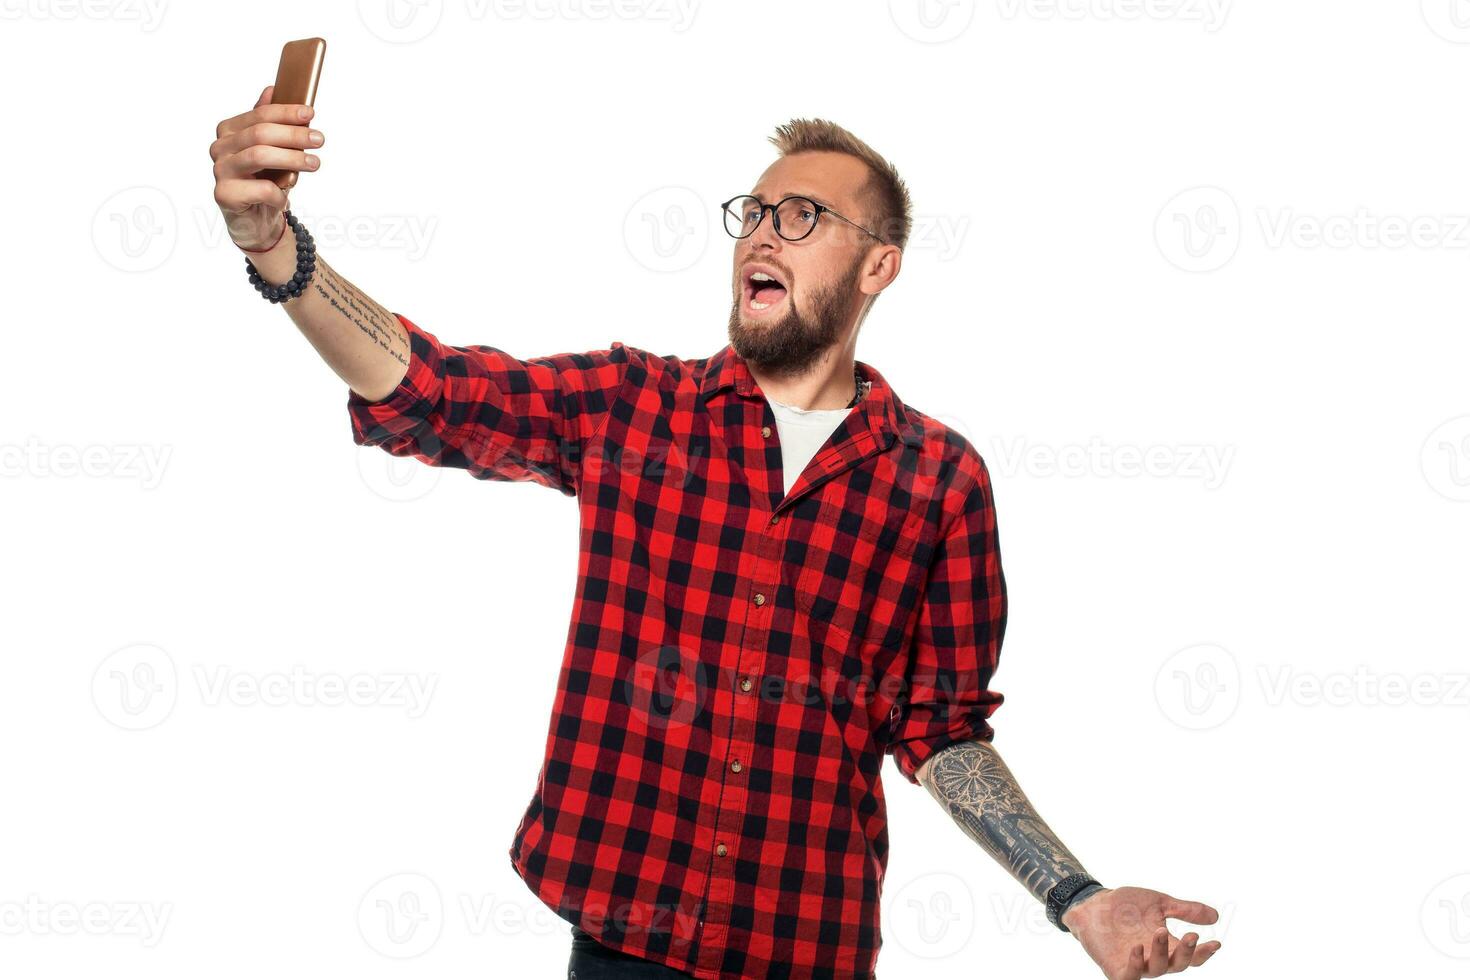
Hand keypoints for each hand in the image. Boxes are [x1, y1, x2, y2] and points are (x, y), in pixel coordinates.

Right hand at [210, 84, 323, 250]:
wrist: (254, 222)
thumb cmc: (264, 182)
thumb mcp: (272, 150)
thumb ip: (269, 123)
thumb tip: (273, 89)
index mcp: (229, 131)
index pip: (259, 115)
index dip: (286, 113)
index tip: (310, 114)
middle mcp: (219, 148)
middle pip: (260, 134)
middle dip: (294, 135)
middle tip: (319, 140)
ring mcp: (219, 171)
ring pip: (260, 156)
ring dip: (292, 159)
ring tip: (314, 163)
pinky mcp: (224, 195)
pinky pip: (262, 188)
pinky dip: (280, 193)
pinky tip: (286, 197)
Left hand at [1061, 886, 1221, 979]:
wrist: (1094, 902)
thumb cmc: (1127, 905)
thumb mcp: (1159, 903)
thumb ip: (1184, 910)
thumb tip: (1216, 916)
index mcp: (1167, 945)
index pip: (1190, 956)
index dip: (1203, 953)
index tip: (1216, 943)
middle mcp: (1154, 958)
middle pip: (1177, 965)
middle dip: (1185, 953)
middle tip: (1190, 936)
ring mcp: (1135, 964)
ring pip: (1156, 969)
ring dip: (1161, 952)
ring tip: (1159, 931)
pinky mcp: (1115, 968)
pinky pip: (1128, 977)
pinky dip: (1135, 966)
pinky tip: (1137, 948)